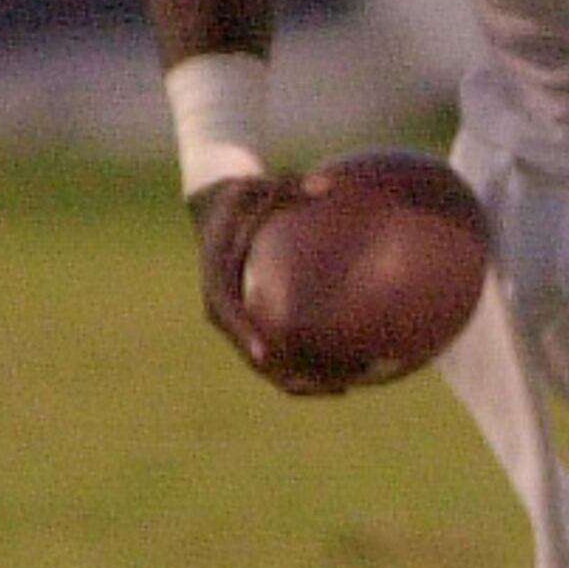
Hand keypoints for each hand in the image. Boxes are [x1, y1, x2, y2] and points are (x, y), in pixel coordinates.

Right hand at [190, 173, 356, 396]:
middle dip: (293, 377)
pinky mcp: (255, 326)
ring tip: (353, 383)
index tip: (265, 354)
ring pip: (273, 367)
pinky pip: (283, 355)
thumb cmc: (242, 196)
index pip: (228, 316)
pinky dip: (310, 365)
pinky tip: (352, 371)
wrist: (215, 210)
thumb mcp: (261, 186)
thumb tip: (329, 183)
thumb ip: (292, 187)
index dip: (245, 337)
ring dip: (307, 381)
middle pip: (256, 359)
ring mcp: (239, 324)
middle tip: (332, 383)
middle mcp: (225, 312)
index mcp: (218, 283)